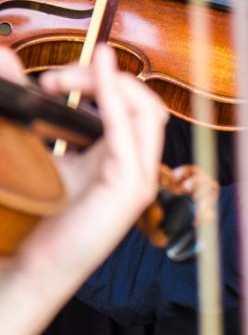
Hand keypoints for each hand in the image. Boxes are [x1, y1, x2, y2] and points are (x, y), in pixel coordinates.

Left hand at [0, 46, 169, 334]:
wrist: (32, 272)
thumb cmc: (36, 220)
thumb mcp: (40, 156)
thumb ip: (34, 113)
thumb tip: (7, 62)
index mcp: (119, 161)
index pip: (132, 108)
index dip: (101, 82)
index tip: (56, 79)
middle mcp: (137, 167)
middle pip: (144, 103)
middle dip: (104, 78)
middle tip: (57, 79)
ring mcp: (139, 177)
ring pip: (145, 110)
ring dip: (107, 84)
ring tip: (62, 81)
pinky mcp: (130, 186)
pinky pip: (127, 129)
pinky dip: (112, 97)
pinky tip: (95, 76)